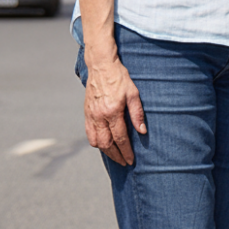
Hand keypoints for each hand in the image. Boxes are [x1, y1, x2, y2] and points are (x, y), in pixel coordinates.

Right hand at [83, 50, 145, 165]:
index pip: (120, 138)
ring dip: (106, 151)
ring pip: (96, 142)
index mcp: (112, 111)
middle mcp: (99, 116)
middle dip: (116, 155)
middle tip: (124, 162)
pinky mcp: (86, 113)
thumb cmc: (120, 77)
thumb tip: (142, 131)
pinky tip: (103, 144)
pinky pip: (89, 134)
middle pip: (106, 144)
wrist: (101, 66)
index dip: (126, 151)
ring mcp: (91, 116)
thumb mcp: (133, 92)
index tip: (131, 160)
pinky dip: (96, 142)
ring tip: (115, 155)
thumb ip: (137, 113)